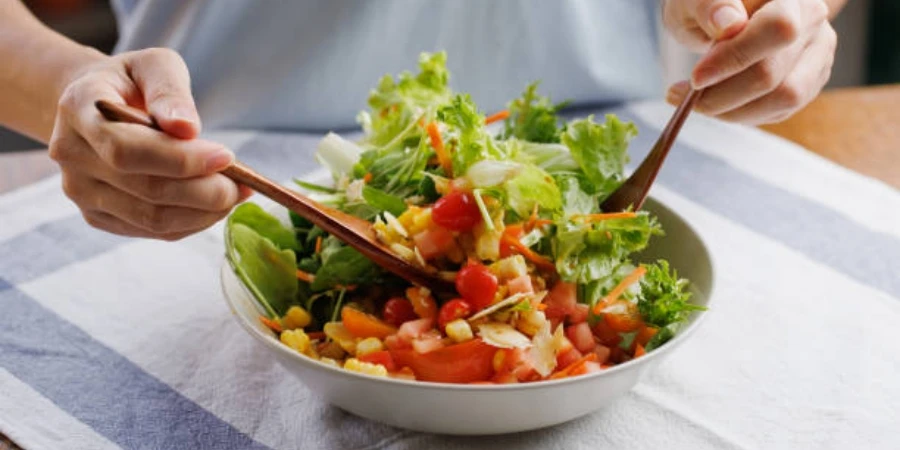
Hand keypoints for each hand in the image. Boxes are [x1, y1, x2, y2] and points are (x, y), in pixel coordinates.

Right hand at [48, 48, 249, 239]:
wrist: (96, 105)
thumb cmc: (132, 83)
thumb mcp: (153, 66)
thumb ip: (170, 92)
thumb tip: (187, 128)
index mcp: (78, 109)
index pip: (127, 148)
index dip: (181, 159)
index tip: (227, 156)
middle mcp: (71, 155)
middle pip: (145, 189)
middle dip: (204, 191)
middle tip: (244, 184)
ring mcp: (81, 191)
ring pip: (152, 219)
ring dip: (204, 212)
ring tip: (235, 193)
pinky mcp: (98, 216)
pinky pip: (153, 231)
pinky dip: (192, 223)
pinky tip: (213, 205)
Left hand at [663, 0, 836, 124]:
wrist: (720, 16)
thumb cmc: (706, 5)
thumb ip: (710, 5)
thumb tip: (728, 23)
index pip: (777, 29)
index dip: (736, 58)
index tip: (696, 78)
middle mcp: (812, 21)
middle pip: (776, 72)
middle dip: (722, 93)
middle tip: (682, 94)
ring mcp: (816, 52)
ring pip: (784, 98)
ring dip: (731, 110)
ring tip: (696, 101)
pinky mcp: (810, 80)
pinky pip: (779, 110)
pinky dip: (741, 114)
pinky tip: (717, 103)